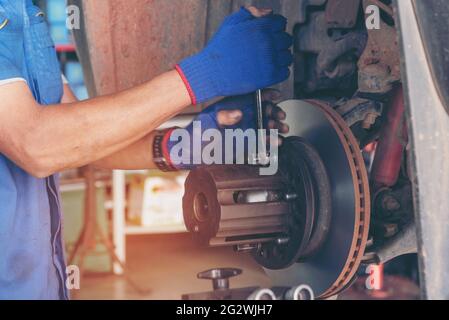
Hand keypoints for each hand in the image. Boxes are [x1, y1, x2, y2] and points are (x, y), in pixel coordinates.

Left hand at [164, 89, 288, 169]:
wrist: (190, 152)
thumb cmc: (196, 133)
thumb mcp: (208, 120)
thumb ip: (224, 116)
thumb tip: (238, 113)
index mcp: (232, 106)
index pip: (252, 96)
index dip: (265, 94)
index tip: (275, 95)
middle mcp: (240, 117)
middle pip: (262, 111)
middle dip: (274, 112)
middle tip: (279, 116)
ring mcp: (243, 130)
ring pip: (264, 126)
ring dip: (275, 128)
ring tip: (281, 129)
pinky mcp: (244, 144)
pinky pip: (260, 142)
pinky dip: (269, 143)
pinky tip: (276, 142)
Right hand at [176, 6, 292, 104]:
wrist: (212, 73)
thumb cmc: (220, 48)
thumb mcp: (230, 23)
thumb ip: (250, 13)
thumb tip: (269, 12)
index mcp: (260, 27)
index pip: (281, 23)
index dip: (274, 27)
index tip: (268, 33)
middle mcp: (267, 43)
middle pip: (286, 39)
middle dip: (278, 42)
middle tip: (267, 47)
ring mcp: (270, 60)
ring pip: (288, 56)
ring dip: (280, 57)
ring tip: (268, 59)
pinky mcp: (269, 76)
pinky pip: (285, 72)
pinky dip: (279, 71)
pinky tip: (269, 69)